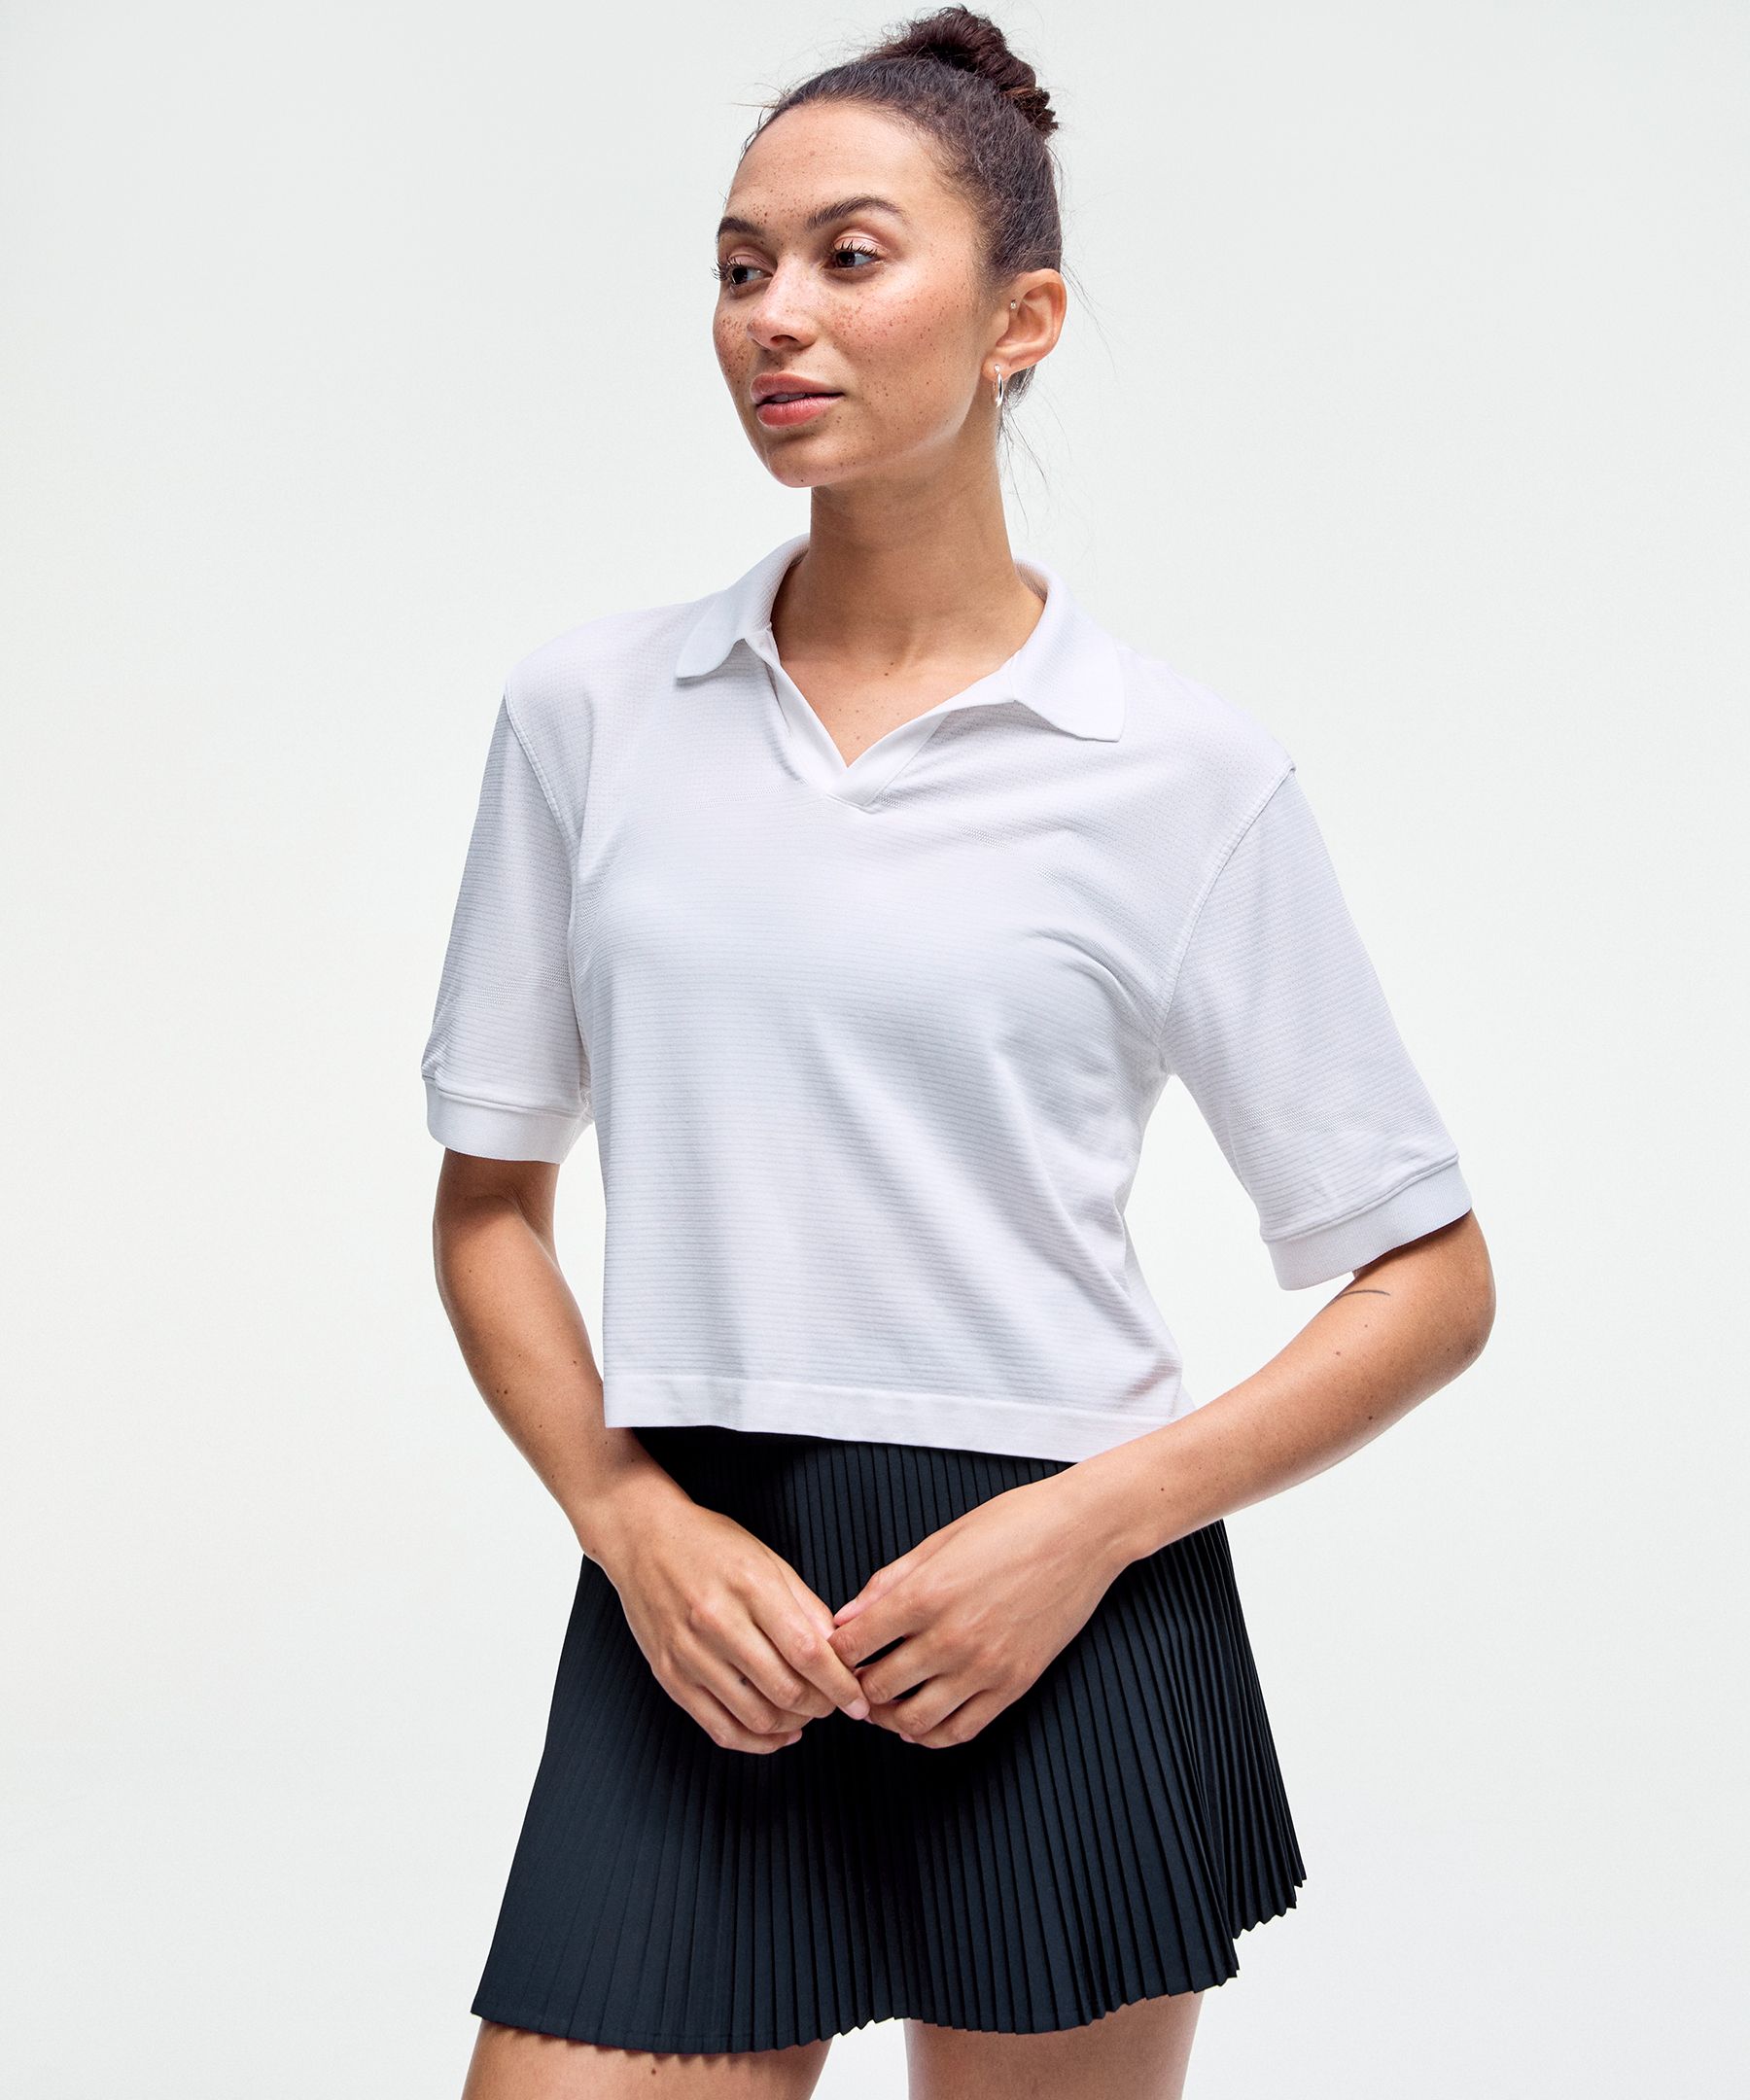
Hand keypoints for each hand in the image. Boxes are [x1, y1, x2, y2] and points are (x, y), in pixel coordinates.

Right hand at [602, 1499, 872, 1753]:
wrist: (643, 1538)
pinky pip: (718, 1728)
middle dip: (821, 1706)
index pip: (807, 1652)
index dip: (839, 1684)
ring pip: (755, 1716)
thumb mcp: (767, 1559)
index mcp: (750, 1587)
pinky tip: (776, 1733)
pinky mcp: (670, 1676)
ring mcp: (689, 1654)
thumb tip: (837, 1651)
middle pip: (784, 1689)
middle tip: (833, 1703)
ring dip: (792, 1725)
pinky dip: (755, 1741)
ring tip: (805, 1714)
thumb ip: (805, 1606)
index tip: (857, 1699)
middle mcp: (717, 1622)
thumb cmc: (709, 1543)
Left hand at [827, 1470, 1123, 1748]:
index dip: (835, 1651)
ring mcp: (985, 1667)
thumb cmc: (1013, 1523)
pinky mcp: (1014, 1685)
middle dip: (856, 1687)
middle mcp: (952, 1637)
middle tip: (851, 1679)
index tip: (834, 1649)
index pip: (855, 1644)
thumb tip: (846, 1616)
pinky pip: (961, 1729)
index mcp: (926, 1594)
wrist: (1083, 1532)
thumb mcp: (939, 1541)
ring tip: (883, 1703)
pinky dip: (932, 1733)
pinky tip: (921, 1718)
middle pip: (878, 1687)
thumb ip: (888, 1582)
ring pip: (914, 1720)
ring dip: (888, 1717)